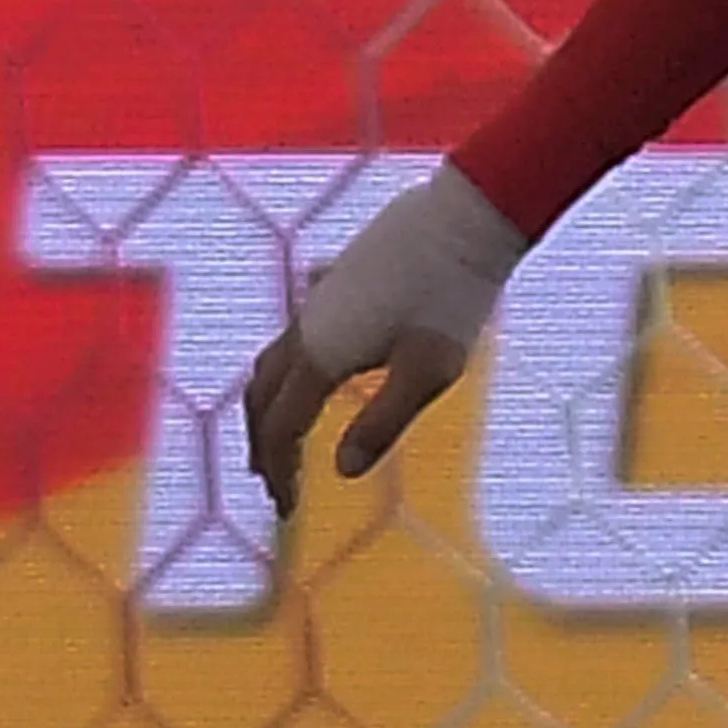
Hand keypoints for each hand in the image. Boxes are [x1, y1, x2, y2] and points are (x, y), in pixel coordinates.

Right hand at [239, 165, 526, 516]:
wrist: (465, 217)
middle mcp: (306, 328)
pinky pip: (291, 339)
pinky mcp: (335, 282)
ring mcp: (317, 302)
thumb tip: (341, 472)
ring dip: (267, 408)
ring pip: (271, 364)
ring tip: (275, 441)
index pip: (280, 428)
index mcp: (321, 356)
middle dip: (263, 446)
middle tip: (273, 486)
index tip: (289, 510)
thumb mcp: (431, 371)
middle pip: (262, 398)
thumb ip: (384, 422)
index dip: (280, 472)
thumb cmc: (455, 298)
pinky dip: (286, 374)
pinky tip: (307, 378)